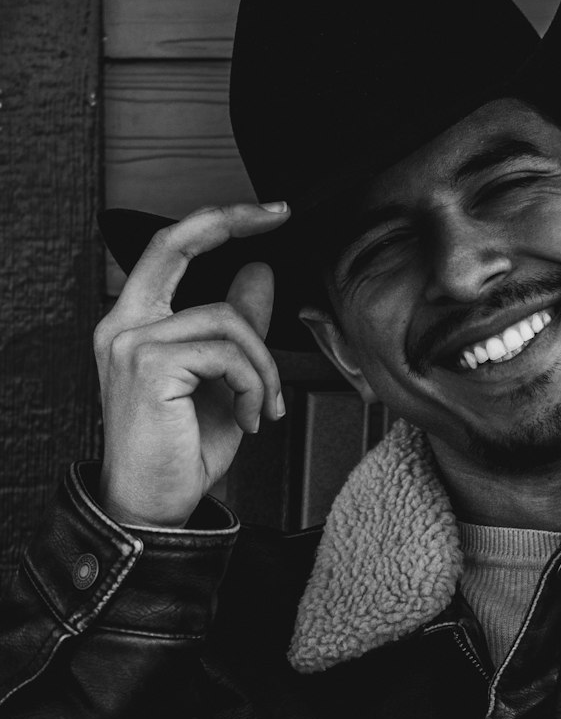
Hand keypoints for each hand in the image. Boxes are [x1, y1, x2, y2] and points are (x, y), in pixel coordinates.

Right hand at [94, 202, 290, 527]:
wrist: (156, 507)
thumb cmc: (182, 451)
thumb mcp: (223, 381)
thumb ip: (237, 328)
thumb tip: (259, 273)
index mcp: (134, 324)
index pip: (171, 249)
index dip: (216, 220)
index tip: (267, 211)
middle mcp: (123, 325)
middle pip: (178, 245)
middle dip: (232, 219)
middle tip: (279, 216)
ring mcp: (132, 343)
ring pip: (228, 321)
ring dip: (264, 368)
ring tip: (264, 408)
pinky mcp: (150, 366)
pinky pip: (228, 354)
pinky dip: (253, 386)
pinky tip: (250, 419)